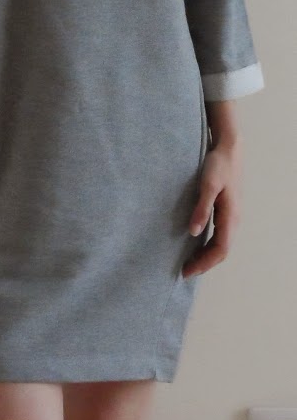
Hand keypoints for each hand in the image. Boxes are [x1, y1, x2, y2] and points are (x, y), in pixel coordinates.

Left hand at [182, 136, 242, 278]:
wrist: (229, 148)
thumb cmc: (218, 165)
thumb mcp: (208, 186)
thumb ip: (202, 209)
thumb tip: (194, 232)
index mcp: (230, 216)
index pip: (220, 249)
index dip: (204, 263)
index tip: (186, 271)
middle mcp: (234, 220)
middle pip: (222, 251)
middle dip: (204, 263)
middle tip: (184, 271)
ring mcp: (232, 216)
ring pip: (222, 244)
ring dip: (207, 256)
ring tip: (188, 262)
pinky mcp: (227, 211)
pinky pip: (220, 236)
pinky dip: (208, 245)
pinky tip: (196, 244)